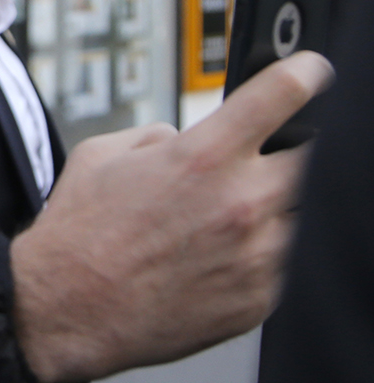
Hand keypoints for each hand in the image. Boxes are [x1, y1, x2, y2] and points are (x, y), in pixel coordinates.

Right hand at [12, 51, 332, 382]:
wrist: (66, 309)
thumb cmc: (78, 236)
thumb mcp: (101, 155)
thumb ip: (159, 136)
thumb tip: (190, 138)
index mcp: (202, 157)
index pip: (283, 95)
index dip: (305, 75)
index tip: (311, 73)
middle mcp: (239, 203)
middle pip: (316, 156)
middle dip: (301, 146)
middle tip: (275, 154)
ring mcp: (256, 255)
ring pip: (305, 214)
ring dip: (278, 207)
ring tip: (230, 219)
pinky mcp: (260, 299)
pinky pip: (286, 264)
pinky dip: (263, 254)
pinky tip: (220, 257)